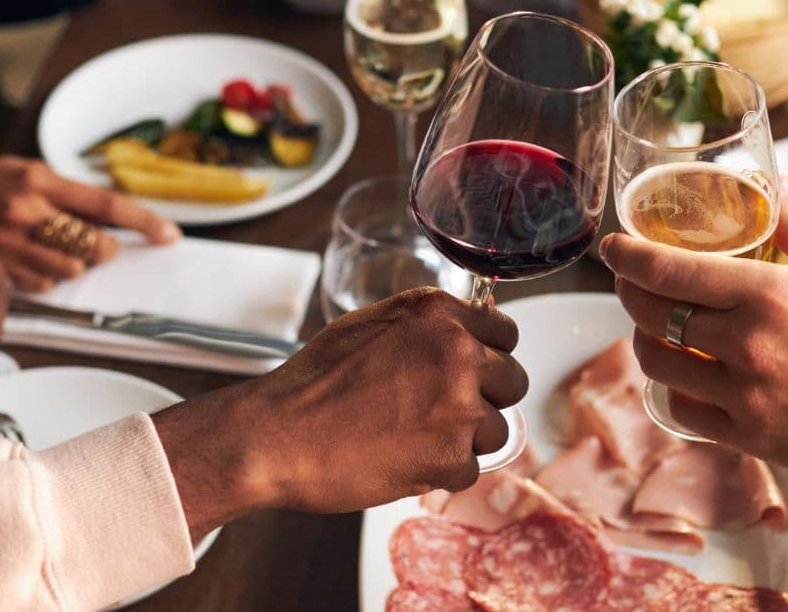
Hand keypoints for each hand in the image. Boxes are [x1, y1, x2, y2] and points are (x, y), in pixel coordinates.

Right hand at [0, 156, 179, 291]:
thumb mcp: (23, 172)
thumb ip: (65, 192)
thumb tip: (116, 218)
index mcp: (37, 179)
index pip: (106, 203)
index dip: (143, 221)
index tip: (169, 235)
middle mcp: (25, 210)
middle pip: (93, 246)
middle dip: (102, 250)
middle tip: (93, 244)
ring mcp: (8, 243)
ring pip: (70, 272)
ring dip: (71, 266)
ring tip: (48, 248)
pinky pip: (42, 287)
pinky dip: (45, 279)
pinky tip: (27, 261)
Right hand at [150, 288, 527, 537]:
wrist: (276, 435)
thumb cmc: (313, 384)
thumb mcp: (370, 325)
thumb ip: (424, 328)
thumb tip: (461, 338)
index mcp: (438, 314)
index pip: (506, 334)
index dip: (488, 358)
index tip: (472, 374)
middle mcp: (457, 352)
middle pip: (512, 382)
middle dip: (483, 400)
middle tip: (439, 413)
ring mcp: (458, 406)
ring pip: (496, 431)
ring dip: (462, 441)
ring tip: (411, 439)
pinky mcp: (450, 456)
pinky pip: (469, 470)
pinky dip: (439, 474)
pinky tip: (401, 461)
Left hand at [601, 178, 787, 491]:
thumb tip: (775, 186)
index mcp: (771, 295)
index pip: (672, 270)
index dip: (629, 256)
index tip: (612, 246)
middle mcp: (748, 346)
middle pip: (653, 316)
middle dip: (631, 293)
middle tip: (632, 280)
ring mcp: (745, 398)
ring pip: (657, 365)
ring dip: (644, 340)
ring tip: (653, 324)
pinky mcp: (751, 439)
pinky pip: (683, 412)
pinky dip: (671, 389)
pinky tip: (681, 373)